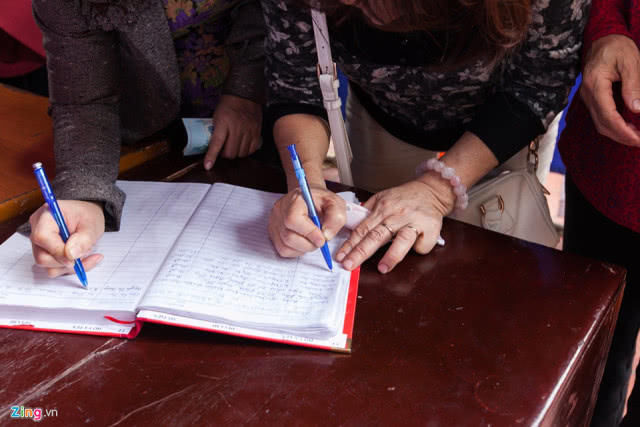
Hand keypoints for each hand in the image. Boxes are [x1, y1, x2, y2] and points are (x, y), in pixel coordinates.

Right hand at [29, 200, 104, 277]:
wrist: (86, 218)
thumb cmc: (87, 215)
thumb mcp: (92, 224)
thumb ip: (84, 239)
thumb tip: (70, 255)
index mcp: (46, 216)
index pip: (42, 237)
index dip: (58, 251)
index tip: (75, 257)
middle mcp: (37, 230)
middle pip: (42, 257)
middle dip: (66, 261)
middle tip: (86, 252)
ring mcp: (40, 245)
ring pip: (49, 267)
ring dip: (71, 266)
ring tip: (86, 252)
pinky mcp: (46, 255)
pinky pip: (55, 269)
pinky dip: (71, 268)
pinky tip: (83, 259)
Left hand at [204, 94, 262, 168]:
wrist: (244, 95)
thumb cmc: (228, 105)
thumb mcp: (216, 116)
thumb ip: (215, 131)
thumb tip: (211, 147)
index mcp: (223, 123)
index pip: (216, 143)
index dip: (212, 156)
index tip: (208, 166)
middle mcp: (237, 128)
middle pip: (230, 153)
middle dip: (225, 155)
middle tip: (223, 149)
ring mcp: (248, 131)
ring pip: (241, 153)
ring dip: (236, 153)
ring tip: (233, 146)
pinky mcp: (257, 132)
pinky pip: (251, 150)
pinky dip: (246, 151)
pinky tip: (242, 145)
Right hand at [269, 187, 345, 257]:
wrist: (312, 198)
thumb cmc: (322, 201)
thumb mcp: (335, 204)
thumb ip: (335, 218)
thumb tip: (326, 236)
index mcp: (295, 199)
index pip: (293, 219)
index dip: (308, 233)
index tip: (322, 239)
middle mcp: (280, 210)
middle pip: (288, 236)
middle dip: (308, 244)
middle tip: (320, 241)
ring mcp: (274, 222)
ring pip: (285, 246)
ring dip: (303, 249)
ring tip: (313, 240)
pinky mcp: (273, 232)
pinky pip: (282, 249)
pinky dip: (296, 251)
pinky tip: (304, 242)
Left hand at [336, 179, 451, 273]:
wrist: (431, 190)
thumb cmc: (405, 197)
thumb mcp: (383, 197)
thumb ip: (368, 211)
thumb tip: (351, 226)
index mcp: (382, 208)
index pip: (362, 229)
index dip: (350, 244)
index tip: (340, 257)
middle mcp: (396, 214)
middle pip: (376, 235)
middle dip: (360, 252)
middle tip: (349, 265)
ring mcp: (414, 221)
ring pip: (402, 239)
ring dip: (391, 255)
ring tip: (382, 268)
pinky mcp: (431, 227)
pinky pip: (423, 243)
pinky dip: (419, 248)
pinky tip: (415, 249)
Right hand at [580, 34, 639, 145]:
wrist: (602, 40)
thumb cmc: (617, 47)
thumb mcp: (631, 62)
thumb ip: (633, 85)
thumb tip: (636, 109)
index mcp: (596, 85)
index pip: (608, 115)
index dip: (623, 130)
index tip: (638, 139)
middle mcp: (588, 94)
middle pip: (602, 124)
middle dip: (621, 136)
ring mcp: (588, 98)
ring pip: (600, 124)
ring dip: (617, 134)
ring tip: (636, 137)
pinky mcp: (592, 99)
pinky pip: (600, 117)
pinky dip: (613, 126)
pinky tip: (627, 127)